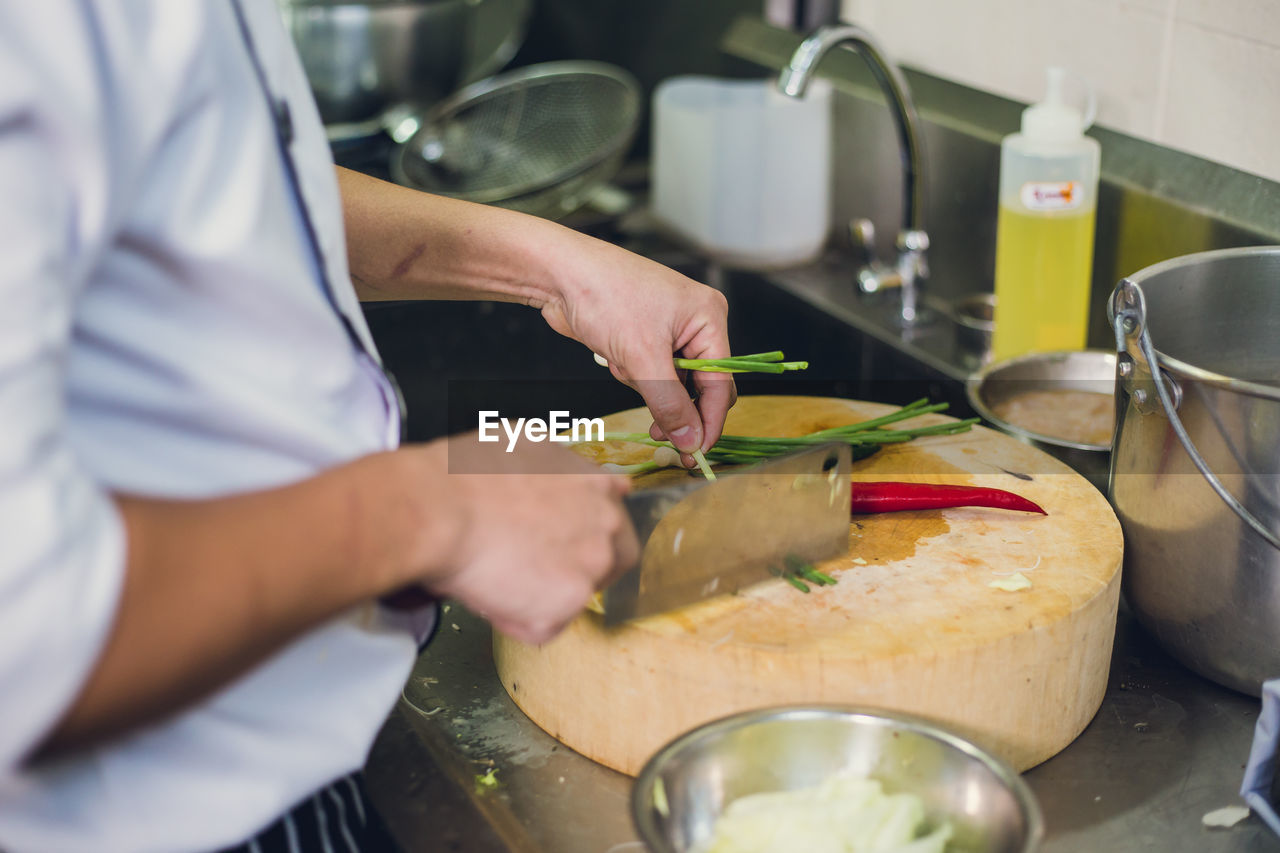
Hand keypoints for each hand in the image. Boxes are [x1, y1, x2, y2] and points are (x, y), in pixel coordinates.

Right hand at [408, 435, 638, 643]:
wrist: (440, 509)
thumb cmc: (464, 475)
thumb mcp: (520, 444)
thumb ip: (552, 467)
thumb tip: (548, 478)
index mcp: (595, 482)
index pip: (613, 511)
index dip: (588, 528)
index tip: (568, 537)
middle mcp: (605, 522)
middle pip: (616, 556)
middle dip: (583, 568)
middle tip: (541, 572)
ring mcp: (592, 564)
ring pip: (576, 594)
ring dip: (543, 594)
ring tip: (499, 579)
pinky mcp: (568, 601)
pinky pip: (544, 625)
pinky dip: (516, 619)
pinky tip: (489, 594)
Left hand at [537, 234, 736, 463]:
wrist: (559, 274)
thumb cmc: (605, 296)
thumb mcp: (641, 356)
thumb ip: (670, 403)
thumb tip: (692, 441)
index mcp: (709, 318)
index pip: (721, 382)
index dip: (709, 421)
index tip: (695, 454)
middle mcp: (695, 324)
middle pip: (699, 386)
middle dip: (673, 406)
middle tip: (657, 437)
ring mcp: (669, 331)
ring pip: (670, 384)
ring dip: (644, 386)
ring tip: (622, 365)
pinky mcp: (644, 338)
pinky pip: (649, 374)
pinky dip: (631, 375)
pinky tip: (614, 358)